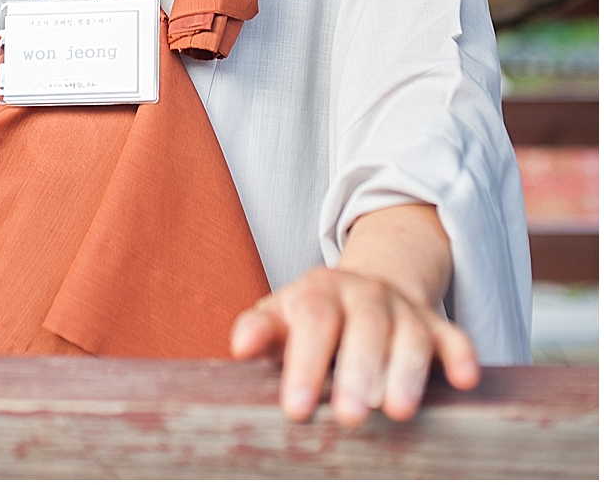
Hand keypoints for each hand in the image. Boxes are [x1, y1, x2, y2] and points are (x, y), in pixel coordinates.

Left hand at [230, 203, 478, 424]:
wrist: (362, 288)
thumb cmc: (310, 318)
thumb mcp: (280, 317)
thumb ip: (261, 330)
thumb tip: (239, 345)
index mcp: (320, 291)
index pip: (313, 322)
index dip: (304, 365)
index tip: (296, 410)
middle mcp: (364, 294)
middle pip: (364, 328)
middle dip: (357, 373)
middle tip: (350, 417)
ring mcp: (404, 308)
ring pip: (410, 334)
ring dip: (406, 372)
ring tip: (397, 411)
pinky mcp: (436, 324)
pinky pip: (454, 337)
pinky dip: (460, 356)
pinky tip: (465, 380)